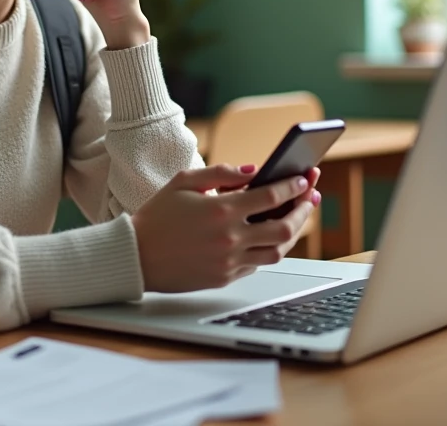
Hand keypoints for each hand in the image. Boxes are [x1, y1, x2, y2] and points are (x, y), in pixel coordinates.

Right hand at [132, 165, 321, 293]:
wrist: (136, 255)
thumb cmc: (157, 216)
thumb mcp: (184, 182)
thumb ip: (221, 172)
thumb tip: (253, 170)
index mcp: (221, 210)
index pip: (271, 196)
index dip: (292, 186)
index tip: (303, 178)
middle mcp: (230, 238)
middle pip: (284, 227)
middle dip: (303, 210)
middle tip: (310, 198)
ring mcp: (229, 261)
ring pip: (277, 251)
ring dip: (292, 233)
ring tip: (296, 218)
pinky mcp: (225, 277)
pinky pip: (257, 264)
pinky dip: (268, 249)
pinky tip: (270, 236)